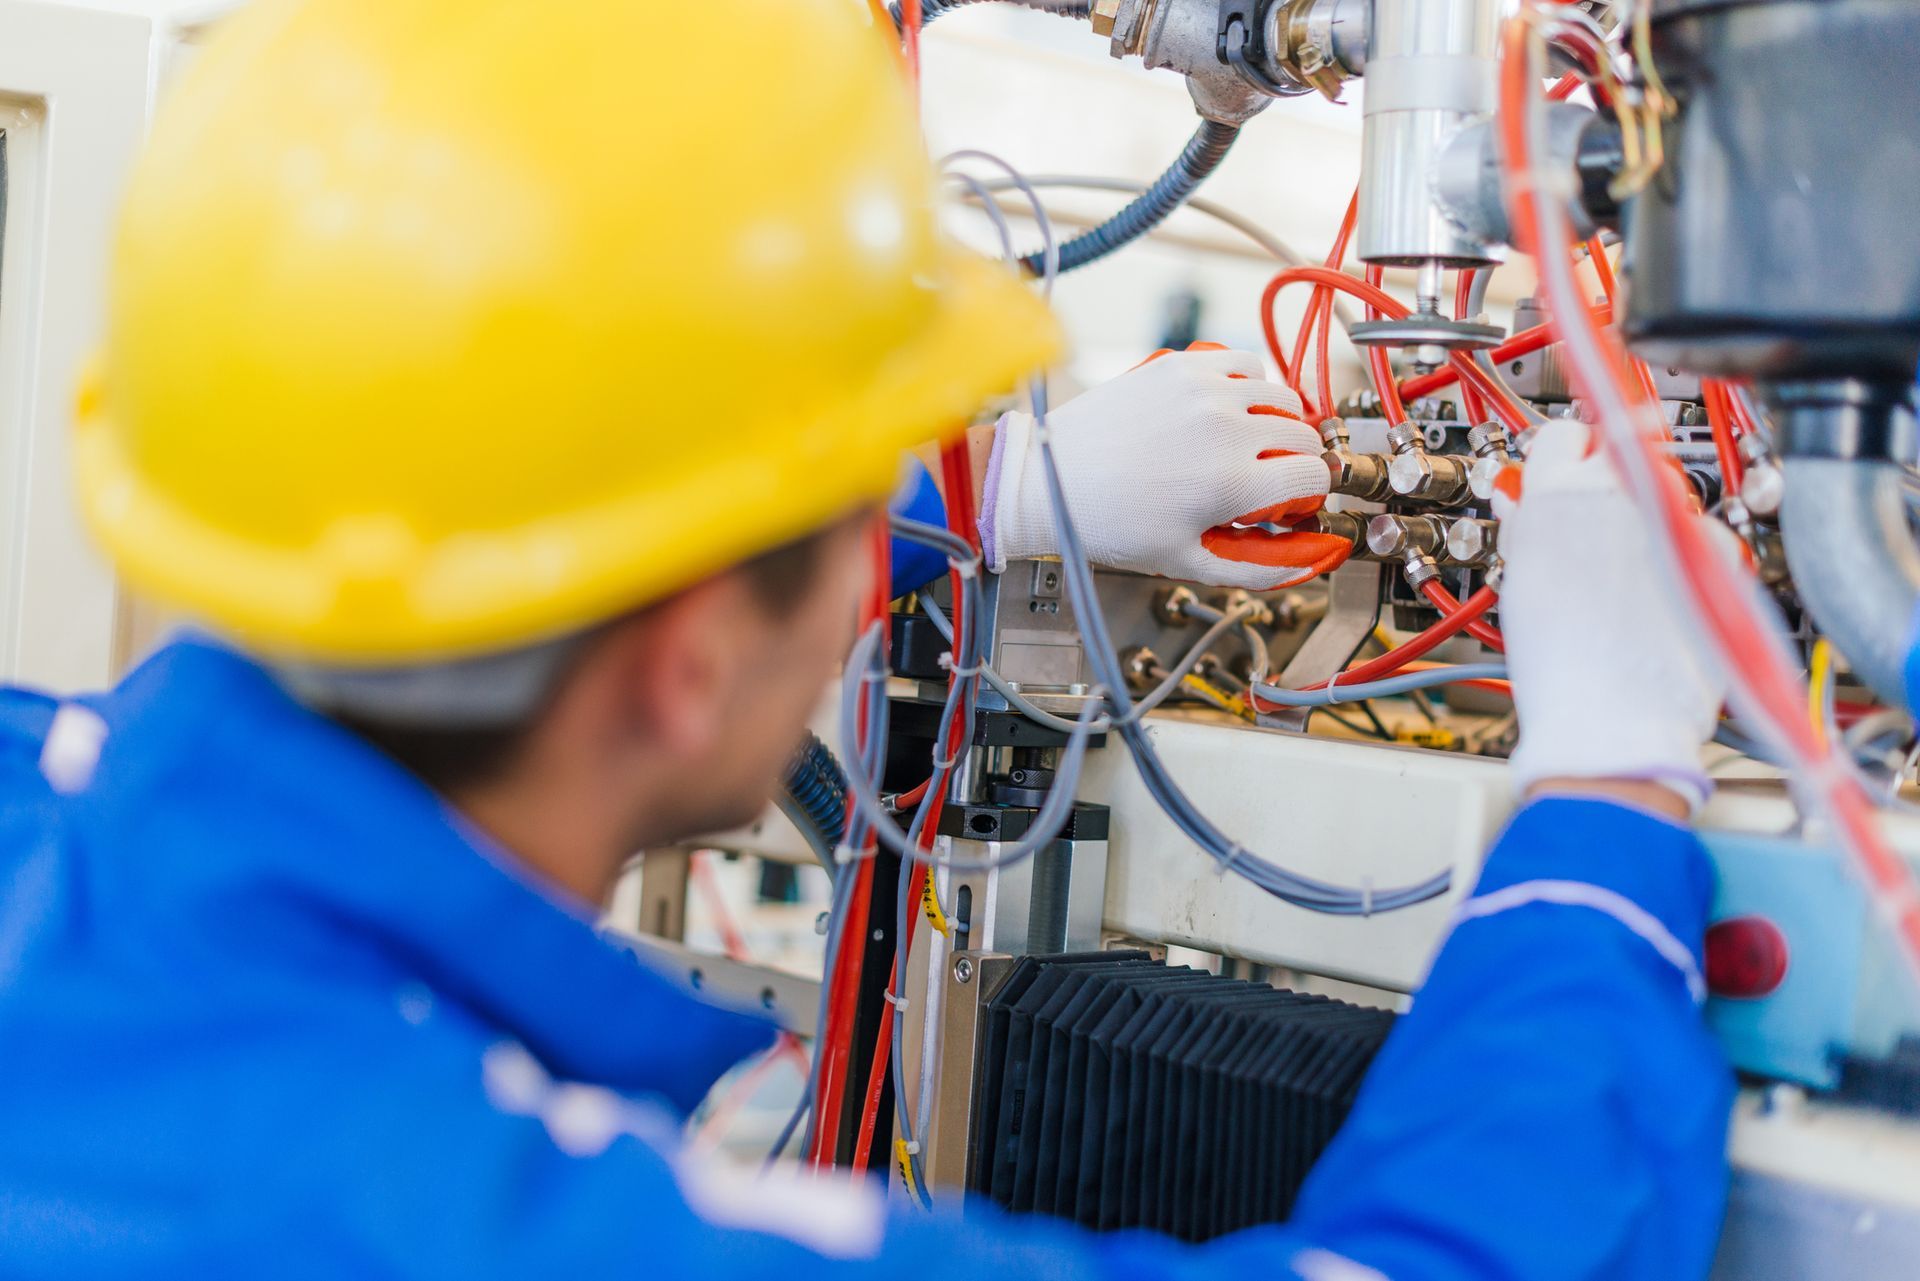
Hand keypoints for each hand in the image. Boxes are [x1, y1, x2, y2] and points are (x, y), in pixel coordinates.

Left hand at [980, 344, 1350, 589]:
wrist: (1053, 478)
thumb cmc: (1109, 522)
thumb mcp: (1186, 560)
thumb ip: (1257, 567)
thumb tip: (1305, 562)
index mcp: (1232, 482)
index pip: (1314, 475)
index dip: (1309, 493)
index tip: (1292, 500)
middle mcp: (1226, 428)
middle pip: (1303, 435)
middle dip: (1296, 460)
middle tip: (1268, 476)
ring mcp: (1205, 391)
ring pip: (1282, 395)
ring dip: (1279, 420)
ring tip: (1251, 442)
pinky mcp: (1183, 366)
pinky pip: (1245, 363)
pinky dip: (1249, 383)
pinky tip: (1231, 407)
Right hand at [1493, 420, 1726, 813]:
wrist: (1612, 716)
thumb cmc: (1560, 662)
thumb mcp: (1520, 578)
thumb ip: (1528, 524)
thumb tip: (1527, 501)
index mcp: (1560, 491)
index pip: (1561, 435)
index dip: (1559, 460)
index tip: (1563, 476)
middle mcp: (1623, 491)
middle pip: (1618, 452)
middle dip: (1608, 484)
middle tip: (1593, 530)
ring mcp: (1676, 519)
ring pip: (1664, 494)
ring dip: (1648, 519)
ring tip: (1625, 580)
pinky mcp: (1720, 551)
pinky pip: (1701, 535)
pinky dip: (1685, 557)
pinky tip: (1660, 598)